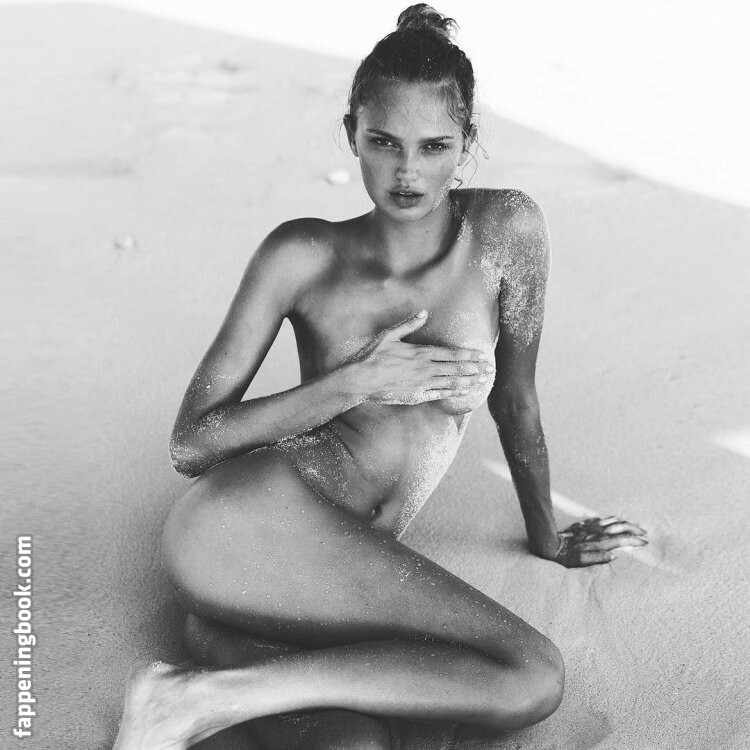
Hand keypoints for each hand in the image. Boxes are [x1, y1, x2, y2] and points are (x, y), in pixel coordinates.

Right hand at [347, 310, 493, 405]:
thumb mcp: (389, 335)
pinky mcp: (417, 396)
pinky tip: (464, 392)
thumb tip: (424, 311)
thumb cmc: (372, 356)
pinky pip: (440, 395)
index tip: (482, 356)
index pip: (452, 353)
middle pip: (457, 368)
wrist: (361, 380)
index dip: (469, 355)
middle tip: (490, 370)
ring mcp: (422, 383)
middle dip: (475, 369)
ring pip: (452, 382)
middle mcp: (426, 368)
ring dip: (469, 381)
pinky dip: (454, 393)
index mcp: (421, 352)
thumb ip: (409, 324)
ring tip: (482, 381)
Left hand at [539, 516, 647, 567]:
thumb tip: (614, 556)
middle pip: (621, 527)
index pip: (623, 539)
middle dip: (634, 529)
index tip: (645, 542)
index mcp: (600, 542)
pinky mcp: (583, 524)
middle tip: (644, 532)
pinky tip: (612, 520)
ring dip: (624, 523)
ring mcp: (591, 526)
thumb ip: (598, 558)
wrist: (550, 542)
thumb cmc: (565, 556)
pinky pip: (600, 519)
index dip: (635, 540)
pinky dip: (610, 520)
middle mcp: (597, 532)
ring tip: (633, 525)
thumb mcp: (582, 561)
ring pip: (612, 521)